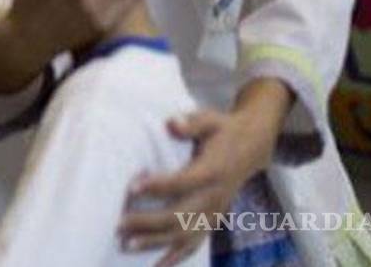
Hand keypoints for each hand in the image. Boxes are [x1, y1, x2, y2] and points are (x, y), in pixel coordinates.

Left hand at [118, 80, 292, 265]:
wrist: (252, 147)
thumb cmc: (223, 130)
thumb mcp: (211, 118)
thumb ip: (192, 122)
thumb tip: (173, 124)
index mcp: (214, 170)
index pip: (184, 182)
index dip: (159, 186)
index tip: (132, 187)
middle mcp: (215, 196)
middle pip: (180, 215)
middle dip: (148, 222)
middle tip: (119, 223)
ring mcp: (215, 213)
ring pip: (185, 235)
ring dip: (155, 242)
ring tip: (127, 245)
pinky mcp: (213, 221)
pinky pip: (195, 244)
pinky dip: (176, 257)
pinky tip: (155, 266)